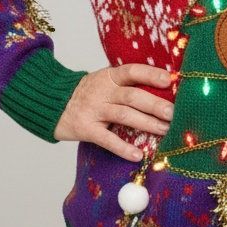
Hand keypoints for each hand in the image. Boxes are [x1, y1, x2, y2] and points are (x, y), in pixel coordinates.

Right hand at [53, 63, 173, 160]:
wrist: (53, 103)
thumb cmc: (88, 93)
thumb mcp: (104, 81)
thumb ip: (127, 84)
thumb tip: (163, 89)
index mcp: (109, 77)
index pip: (132, 71)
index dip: (150, 74)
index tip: (169, 80)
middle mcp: (102, 91)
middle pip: (132, 96)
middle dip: (155, 104)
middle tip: (173, 113)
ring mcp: (94, 110)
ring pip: (124, 116)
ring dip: (146, 123)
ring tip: (165, 130)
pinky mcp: (86, 129)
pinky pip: (107, 139)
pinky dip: (123, 148)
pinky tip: (138, 155)